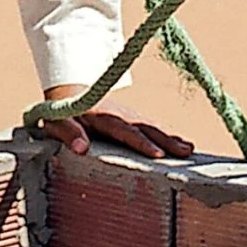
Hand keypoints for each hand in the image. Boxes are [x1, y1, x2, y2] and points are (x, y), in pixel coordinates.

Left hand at [34, 85, 195, 158]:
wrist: (70, 92)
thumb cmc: (62, 114)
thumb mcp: (58, 122)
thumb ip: (69, 134)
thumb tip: (82, 149)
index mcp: (102, 116)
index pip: (124, 131)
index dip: (140, 142)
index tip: (158, 154)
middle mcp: (119, 115)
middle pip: (145, 128)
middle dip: (166, 140)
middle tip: (184, 153)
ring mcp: (128, 116)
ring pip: (152, 127)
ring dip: (171, 137)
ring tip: (189, 150)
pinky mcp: (132, 119)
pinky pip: (152, 127)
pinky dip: (168, 134)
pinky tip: (183, 144)